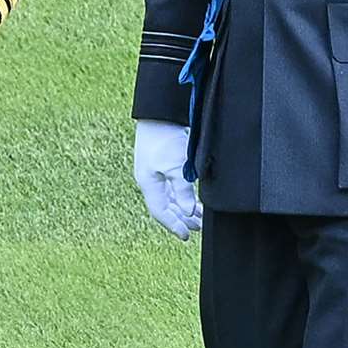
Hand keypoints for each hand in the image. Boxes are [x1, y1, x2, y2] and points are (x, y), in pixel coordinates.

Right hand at [133, 119, 202, 240]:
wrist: (160, 111)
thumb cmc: (166, 137)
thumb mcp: (177, 166)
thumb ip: (183, 191)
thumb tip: (189, 212)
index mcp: (148, 183)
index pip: (160, 212)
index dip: (174, 225)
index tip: (187, 236)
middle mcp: (150, 179)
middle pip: (164, 206)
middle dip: (180, 219)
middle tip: (198, 228)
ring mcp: (155, 170)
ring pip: (168, 197)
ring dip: (183, 208)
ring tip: (199, 216)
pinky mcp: (161, 161)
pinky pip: (171, 186)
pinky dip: (181, 195)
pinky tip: (193, 197)